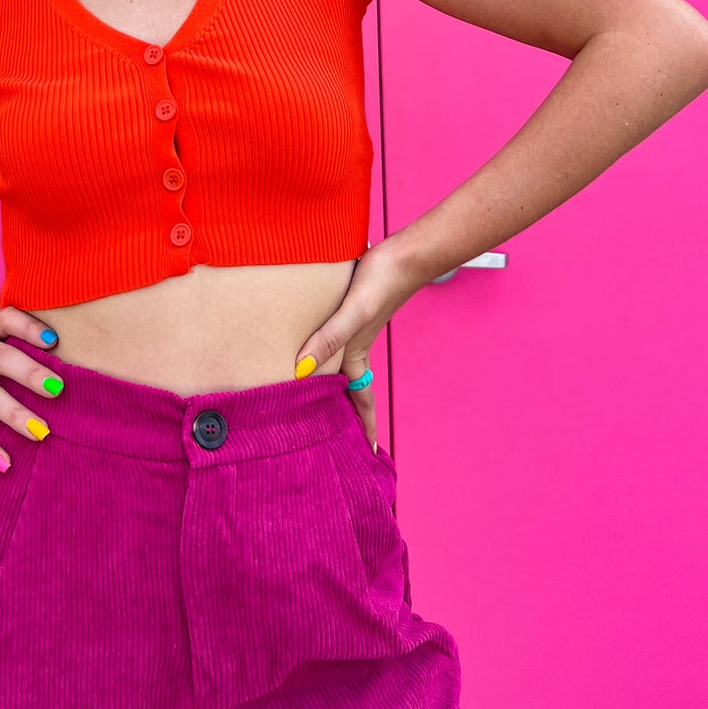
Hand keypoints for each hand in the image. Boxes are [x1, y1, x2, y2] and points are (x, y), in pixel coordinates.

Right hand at [0, 306, 62, 471]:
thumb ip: (14, 364)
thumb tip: (64, 388)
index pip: (6, 320)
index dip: (29, 327)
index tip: (54, 342)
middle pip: (0, 356)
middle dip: (30, 373)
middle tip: (57, 390)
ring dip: (15, 413)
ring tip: (40, 432)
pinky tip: (4, 463)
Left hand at [293, 236, 418, 449]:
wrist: (404, 254)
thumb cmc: (382, 281)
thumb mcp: (354, 312)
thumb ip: (329, 338)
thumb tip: (303, 370)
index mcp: (358, 353)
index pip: (361, 399)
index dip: (364, 427)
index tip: (370, 454)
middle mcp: (356, 345)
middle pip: (350, 387)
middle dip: (347, 412)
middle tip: (335, 435)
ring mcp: (356, 328)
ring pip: (342, 363)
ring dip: (336, 382)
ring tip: (321, 397)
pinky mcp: (353, 309)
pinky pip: (338, 338)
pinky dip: (329, 349)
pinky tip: (319, 343)